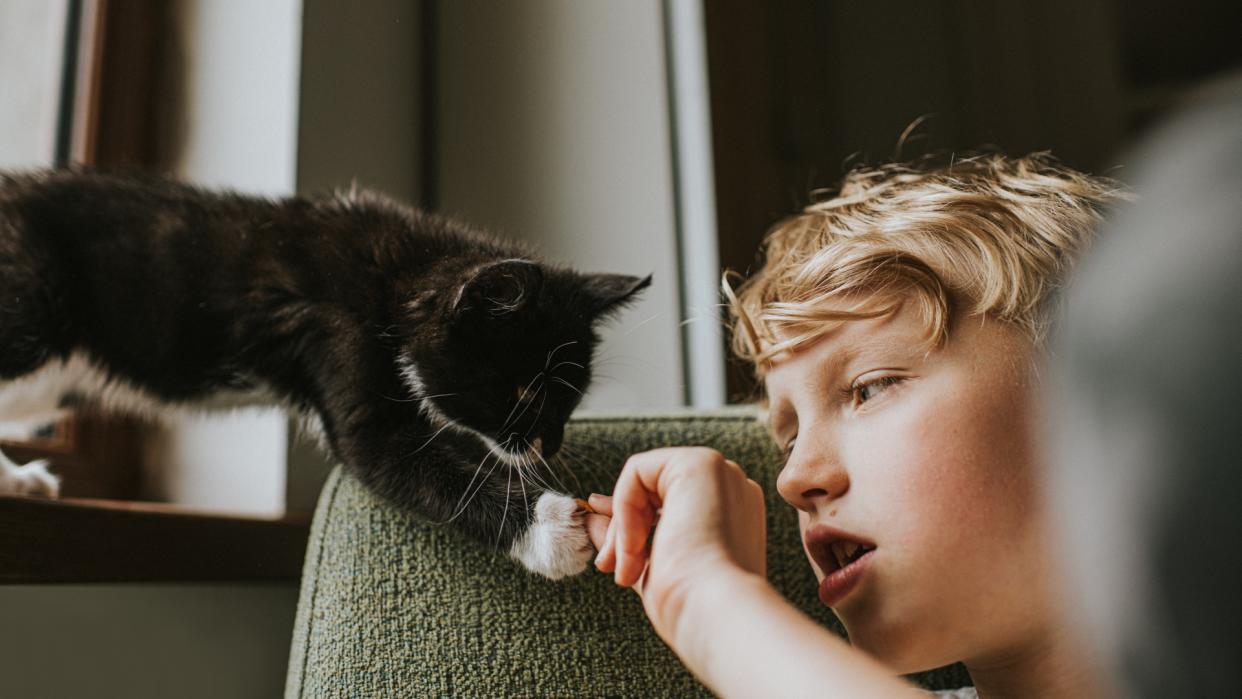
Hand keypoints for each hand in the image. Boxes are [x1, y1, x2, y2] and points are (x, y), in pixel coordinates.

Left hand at [586, 447, 766, 647]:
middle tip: (611, 567)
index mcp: (731, 514)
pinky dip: (624, 510)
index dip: (631, 524)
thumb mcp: (651, 566)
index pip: (667, 502)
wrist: (714, 613)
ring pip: (643, 482)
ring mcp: (719, 473)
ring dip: (624, 528)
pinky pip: (637, 472)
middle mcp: (730, 488)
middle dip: (623, 531)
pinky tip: (634, 547)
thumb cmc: (692, 604)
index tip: (610, 557)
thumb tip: (593, 519)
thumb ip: (626, 538)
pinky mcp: (700, 464)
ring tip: (625, 568)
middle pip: (653, 491)